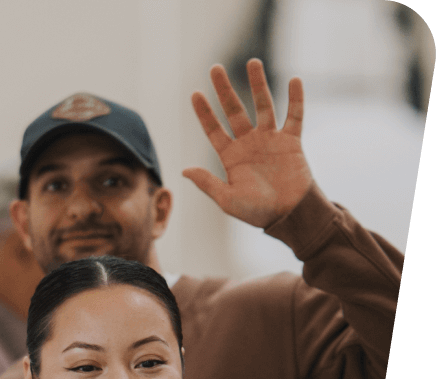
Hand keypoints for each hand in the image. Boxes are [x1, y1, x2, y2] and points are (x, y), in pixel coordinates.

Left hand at [183, 59, 312, 228]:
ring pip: (263, 105)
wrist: (290, 216)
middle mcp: (249, 144)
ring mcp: (270, 140)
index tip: (194, 94)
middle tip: (215, 68)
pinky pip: (294, 116)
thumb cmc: (257, 213)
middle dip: (224, 90)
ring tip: (252, 62)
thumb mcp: (228, 200)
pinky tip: (294, 80)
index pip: (214, 130)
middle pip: (234, 111)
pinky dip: (295, 99)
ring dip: (258, 84)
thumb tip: (184, 170)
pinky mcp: (291, 141)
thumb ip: (207, 183)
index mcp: (231, 157)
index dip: (204, 113)